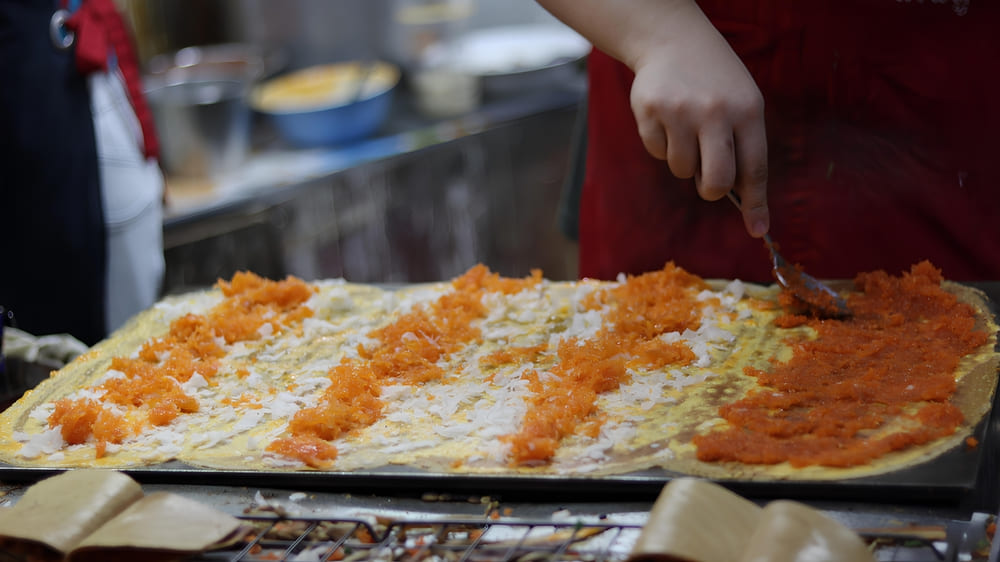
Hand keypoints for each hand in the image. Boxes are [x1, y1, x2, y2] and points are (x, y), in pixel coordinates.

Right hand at [629, 15, 769, 237]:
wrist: (673, 41)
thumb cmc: (715, 81)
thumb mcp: (741, 103)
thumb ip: (743, 147)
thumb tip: (742, 202)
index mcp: (747, 110)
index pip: (755, 168)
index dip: (756, 203)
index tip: (757, 229)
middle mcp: (715, 112)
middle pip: (716, 181)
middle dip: (711, 190)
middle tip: (707, 181)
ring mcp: (680, 112)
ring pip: (682, 170)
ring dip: (684, 160)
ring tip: (686, 128)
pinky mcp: (649, 112)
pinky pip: (658, 153)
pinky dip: (662, 144)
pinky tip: (667, 119)